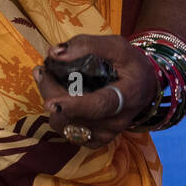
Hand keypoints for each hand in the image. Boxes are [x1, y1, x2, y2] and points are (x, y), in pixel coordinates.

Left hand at [31, 34, 159, 148]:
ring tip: (48, 77)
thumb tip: (54, 53)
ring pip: (64, 124)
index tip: (51, 102)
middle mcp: (117, 122)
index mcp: (127, 97)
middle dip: (51, 93)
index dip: (74, 106)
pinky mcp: (94, 140)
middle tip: (41, 70)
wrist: (143, 87)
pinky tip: (57, 94)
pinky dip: (57, 111)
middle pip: (74, 116)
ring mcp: (105, 135)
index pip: (100, 106)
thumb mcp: (117, 46)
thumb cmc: (129, 64)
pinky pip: (65, 130)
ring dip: (51, 100)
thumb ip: (88, 45)